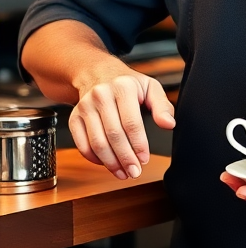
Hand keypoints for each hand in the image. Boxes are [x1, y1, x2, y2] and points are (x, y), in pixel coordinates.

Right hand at [69, 63, 175, 179]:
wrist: (97, 74)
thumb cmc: (128, 83)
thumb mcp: (150, 87)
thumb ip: (162, 106)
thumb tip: (169, 124)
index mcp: (123, 87)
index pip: (131, 122)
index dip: (138, 144)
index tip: (144, 159)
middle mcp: (101, 96)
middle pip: (114, 135)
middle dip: (125, 158)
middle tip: (135, 172)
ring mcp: (85, 108)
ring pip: (97, 143)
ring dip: (110, 162)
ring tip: (123, 173)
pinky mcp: (74, 118)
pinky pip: (82, 145)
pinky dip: (94, 159)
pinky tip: (107, 164)